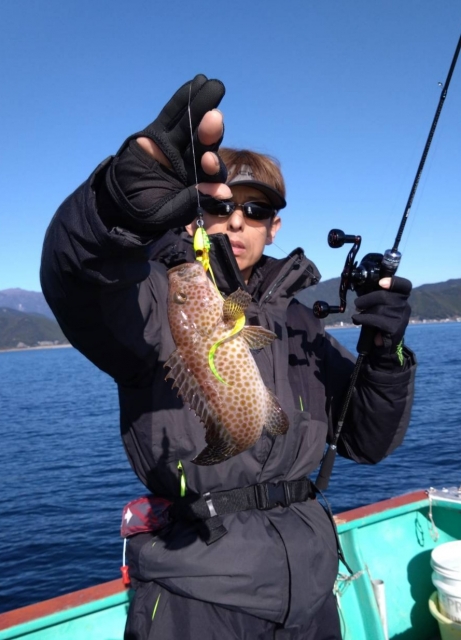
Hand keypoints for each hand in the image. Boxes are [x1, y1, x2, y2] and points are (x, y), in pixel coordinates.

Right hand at [103, 75, 230, 230]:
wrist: (119, 202)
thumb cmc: (147, 211)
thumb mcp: (169, 212)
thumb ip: (192, 202)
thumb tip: (223, 192)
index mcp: (197, 182)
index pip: (211, 173)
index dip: (213, 167)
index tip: (209, 162)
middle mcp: (190, 162)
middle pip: (205, 144)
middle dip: (210, 132)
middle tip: (215, 117)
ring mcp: (175, 145)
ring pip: (191, 125)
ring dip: (202, 107)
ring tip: (213, 87)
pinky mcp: (158, 133)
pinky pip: (172, 115)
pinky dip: (183, 100)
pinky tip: (197, 84)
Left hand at [352, 276, 411, 349]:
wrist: (384, 346)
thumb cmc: (380, 322)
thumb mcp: (380, 306)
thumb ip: (376, 296)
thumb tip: (361, 288)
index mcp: (402, 298)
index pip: (404, 286)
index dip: (394, 282)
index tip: (381, 282)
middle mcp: (405, 306)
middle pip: (384, 296)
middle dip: (367, 299)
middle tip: (357, 304)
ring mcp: (401, 318)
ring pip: (379, 309)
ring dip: (364, 311)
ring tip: (358, 314)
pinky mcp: (395, 328)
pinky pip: (376, 320)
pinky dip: (363, 319)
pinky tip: (356, 319)